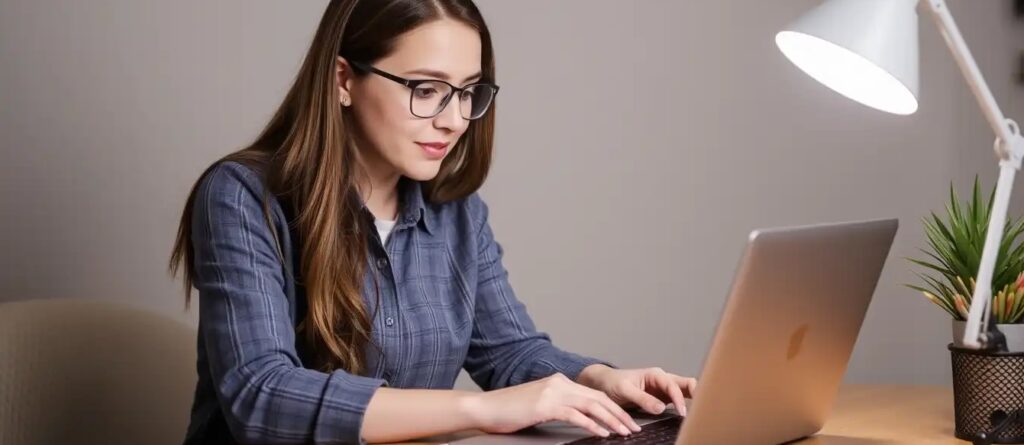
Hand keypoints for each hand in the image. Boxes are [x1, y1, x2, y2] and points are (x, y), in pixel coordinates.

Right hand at [466, 373, 642, 437]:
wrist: (485, 408)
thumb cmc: (508, 411)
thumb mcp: (538, 405)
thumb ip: (558, 407)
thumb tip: (580, 419)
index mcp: (559, 382)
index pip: (595, 394)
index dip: (614, 408)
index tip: (627, 421)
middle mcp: (559, 383)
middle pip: (598, 398)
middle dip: (620, 414)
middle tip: (634, 428)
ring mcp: (552, 392)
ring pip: (592, 405)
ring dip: (612, 420)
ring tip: (625, 432)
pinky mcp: (545, 405)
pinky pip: (576, 415)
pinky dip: (592, 425)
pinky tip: (602, 433)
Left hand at [576, 365, 697, 415]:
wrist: (605, 384)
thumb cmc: (613, 383)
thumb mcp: (624, 390)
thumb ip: (642, 398)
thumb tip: (661, 408)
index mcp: (655, 374)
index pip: (673, 385)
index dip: (679, 398)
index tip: (682, 412)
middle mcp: (663, 380)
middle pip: (687, 384)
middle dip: (697, 393)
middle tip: (703, 407)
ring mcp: (664, 389)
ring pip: (686, 391)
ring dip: (694, 399)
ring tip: (701, 411)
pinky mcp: (664, 398)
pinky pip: (680, 400)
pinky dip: (687, 404)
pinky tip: (692, 413)